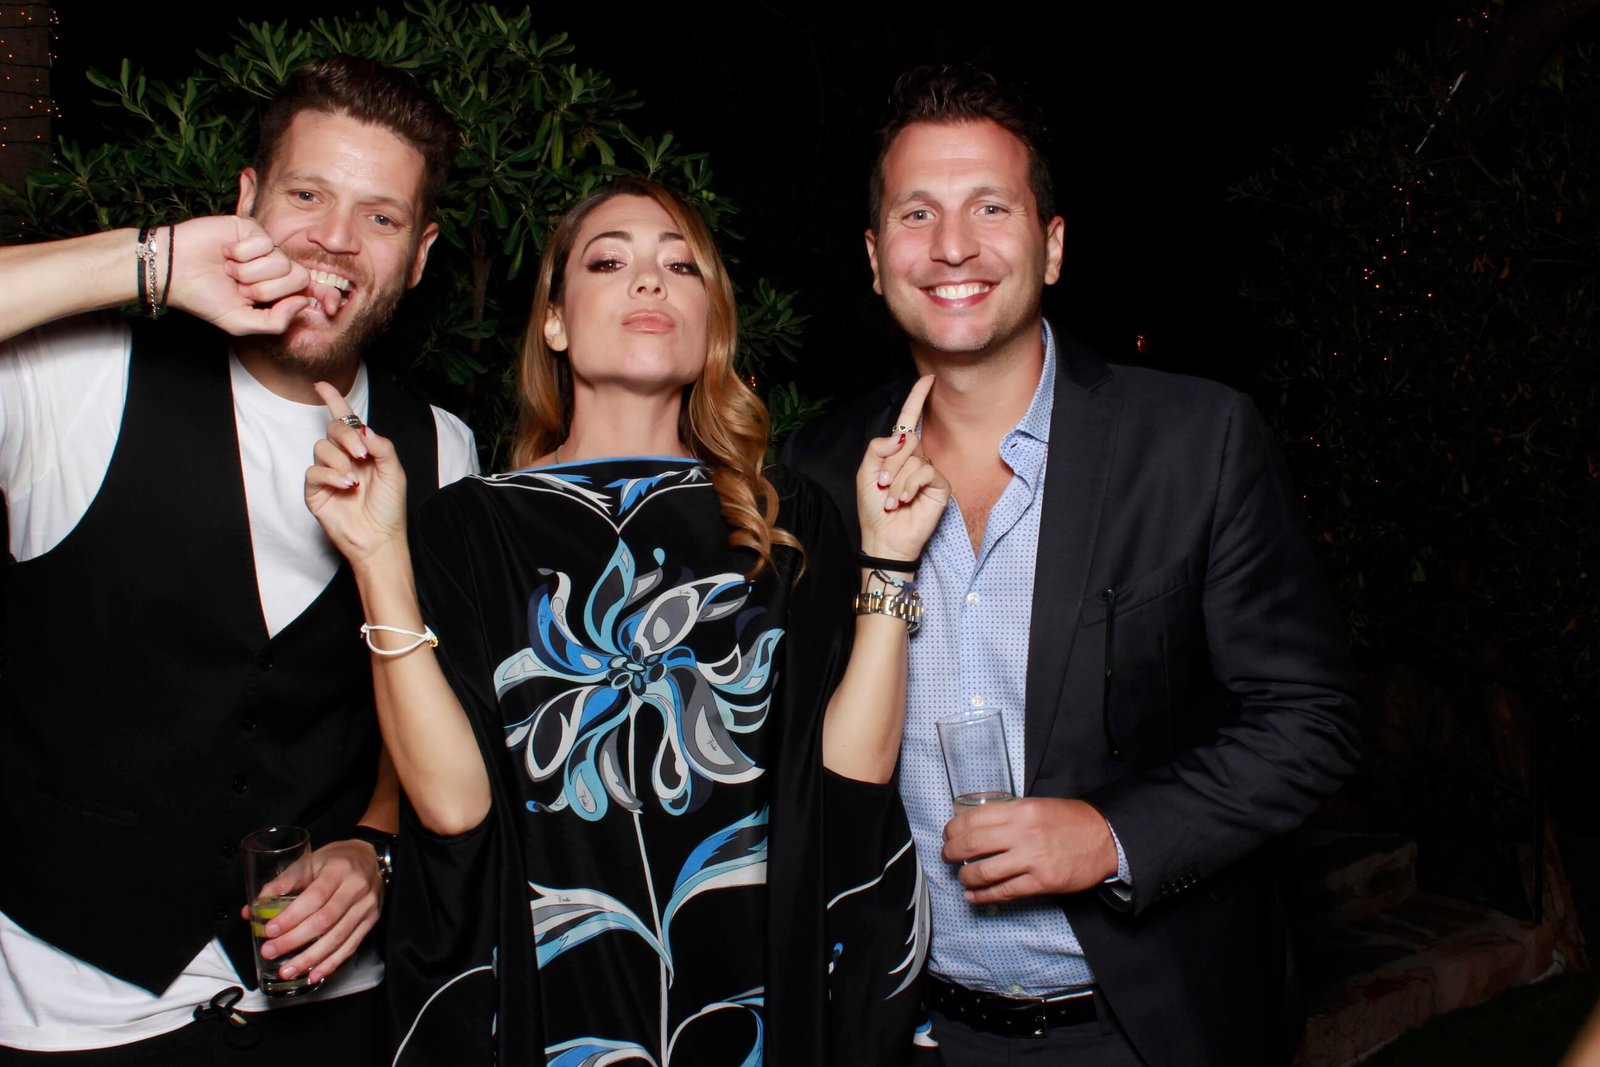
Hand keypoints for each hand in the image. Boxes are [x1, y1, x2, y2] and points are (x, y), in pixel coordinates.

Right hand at [165, 216, 337, 334]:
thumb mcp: (241, 323)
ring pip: (280, 261)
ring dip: (249, 272)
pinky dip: (241, 254)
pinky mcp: (251, 228)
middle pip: (298, 277)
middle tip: (240, 288)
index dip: (326, 296)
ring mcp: (264, 247)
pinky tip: (225, 254)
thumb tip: (304, 304)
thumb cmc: (205, 298)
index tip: (334, 306)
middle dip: (267, 289)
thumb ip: (275, 321)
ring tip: (229, 271)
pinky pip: (263, 243)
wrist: (173, 272)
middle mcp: (274, 267)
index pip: (310, 290)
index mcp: (276, 290)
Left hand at [241, 838, 383, 986]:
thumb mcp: (310, 861)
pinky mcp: (371, 921)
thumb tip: (250, 910)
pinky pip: (350, 947)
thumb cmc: (335, 860)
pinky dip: (331, 963)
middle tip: (270, 952)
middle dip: (294, 940)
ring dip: (310, 958)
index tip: (269, 930)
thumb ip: (281, 884)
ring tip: (287, 970)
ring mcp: (366, 907)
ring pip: (337, 938)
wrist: (370, 858)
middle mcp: (356, 888)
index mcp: (339, 870)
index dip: (291, 917)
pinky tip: (314, 974)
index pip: (314, 897)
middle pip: (324, 920)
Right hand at [304, 382, 410, 566]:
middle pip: (333, 429)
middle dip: (346, 436)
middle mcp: (343, 458)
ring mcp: (328, 473)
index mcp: (363, 450)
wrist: (380, 538)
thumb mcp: (395, 472)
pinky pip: (314, 471)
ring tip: (356, 480)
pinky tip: (347, 486)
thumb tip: (364, 428)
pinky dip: (331, 475)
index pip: (345, 420)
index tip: (321, 385)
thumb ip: (382, 446)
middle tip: (363, 454)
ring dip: (340, 460)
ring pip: (321, 448)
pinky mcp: (316, 490)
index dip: (333, 400)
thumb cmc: (389, 507)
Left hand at [856, 374, 949, 561]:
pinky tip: (904, 501)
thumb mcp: (865, 472)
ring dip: (896, 480)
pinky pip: (925, 471)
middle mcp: (916, 458)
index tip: (927, 379)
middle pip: (907, 438)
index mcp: (897, 453)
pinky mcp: (940, 485)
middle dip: (889, 462)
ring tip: (892, 499)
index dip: (917, 399)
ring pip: (914, 456)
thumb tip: (901, 434)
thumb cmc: (874, 508)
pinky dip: (909, 485)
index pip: (909, 420)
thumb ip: (878, 447)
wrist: (883, 537)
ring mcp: (929, 471)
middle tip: (882, 485)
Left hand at [941, 797, 1118, 902]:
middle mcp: (1023, 833)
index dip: (953, 829)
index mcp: (1020, 810)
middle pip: (972, 844)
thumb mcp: (1036, 806)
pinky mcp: (1042, 882)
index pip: (973, 819)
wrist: (1105, 838)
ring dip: (965, 876)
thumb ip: (1009, 814)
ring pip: (984, 871)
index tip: (948, 834)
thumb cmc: (1070, 820)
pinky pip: (1004, 892)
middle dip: (952, 852)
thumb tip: (975, 824)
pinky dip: (983, 895)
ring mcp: (1032, 859)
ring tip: (962, 876)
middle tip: (947, 856)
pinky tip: (972, 895)